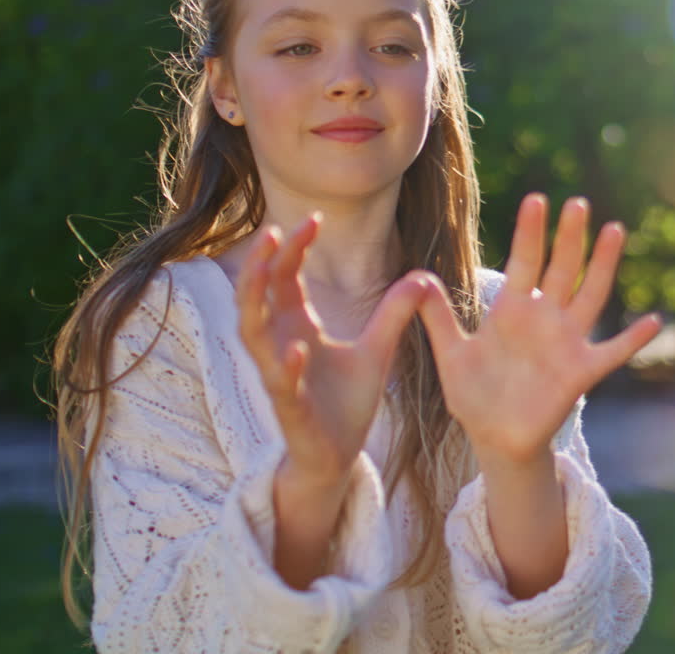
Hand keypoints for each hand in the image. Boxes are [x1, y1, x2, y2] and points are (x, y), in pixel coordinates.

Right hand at [236, 214, 428, 486]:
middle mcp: (281, 346)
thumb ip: (395, 314)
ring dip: (255, 300)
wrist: (337, 456)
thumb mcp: (378, 351)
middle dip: (260, 262)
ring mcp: (280, 376)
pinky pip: (281, 383)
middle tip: (274, 229)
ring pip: (253, 333)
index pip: (285, 277)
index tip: (315, 218)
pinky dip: (287, 365)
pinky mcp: (291, 408)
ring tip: (266, 268)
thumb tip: (422, 276)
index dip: (295, 248)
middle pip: (256, 295)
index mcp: (297, 327)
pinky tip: (299, 348)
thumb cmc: (346, 402)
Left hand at [416, 194, 661, 465]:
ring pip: (590, 296)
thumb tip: (415, 277)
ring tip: (615, 230)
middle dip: (570, 237)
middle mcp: (544, 318)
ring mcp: (566, 343)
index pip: (524, 261)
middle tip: (579, 203)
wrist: (495, 439)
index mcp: (512, 309)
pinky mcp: (581, 373)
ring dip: (603, 265)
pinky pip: (612, 353)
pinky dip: (633, 339)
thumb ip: (437, 317)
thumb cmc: (474, 395)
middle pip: (562, 268)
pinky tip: (654, 321)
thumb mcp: (451, 354)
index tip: (537, 198)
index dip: (530, 232)